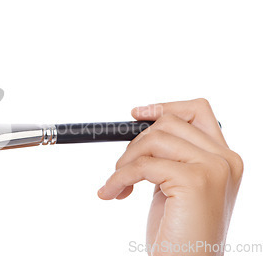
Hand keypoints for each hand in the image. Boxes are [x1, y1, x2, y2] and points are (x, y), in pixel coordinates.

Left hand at [97, 98, 242, 255]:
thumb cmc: (179, 230)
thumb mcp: (176, 183)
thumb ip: (171, 154)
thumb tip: (143, 119)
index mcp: (224, 158)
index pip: (197, 110)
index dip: (165, 107)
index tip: (136, 114)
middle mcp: (225, 159)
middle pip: (169, 123)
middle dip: (135, 143)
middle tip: (122, 169)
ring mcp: (213, 168)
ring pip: (153, 139)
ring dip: (125, 161)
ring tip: (117, 184)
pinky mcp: (194, 180)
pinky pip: (142, 165)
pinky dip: (119, 178)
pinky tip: (112, 193)